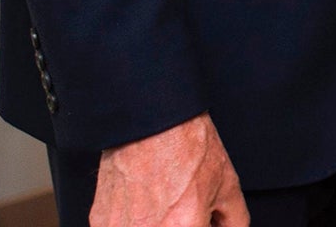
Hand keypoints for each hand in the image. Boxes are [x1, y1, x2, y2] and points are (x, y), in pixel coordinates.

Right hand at [90, 113, 245, 226]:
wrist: (152, 118)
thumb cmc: (187, 146)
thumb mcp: (228, 185)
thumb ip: (234, 222)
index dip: (203, 226)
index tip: (203, 220)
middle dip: (185, 225)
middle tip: (185, 207)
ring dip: (158, 224)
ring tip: (164, 202)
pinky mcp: (101, 222)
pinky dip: (135, 222)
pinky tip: (145, 201)